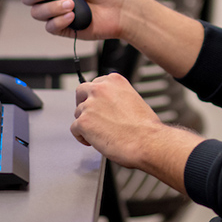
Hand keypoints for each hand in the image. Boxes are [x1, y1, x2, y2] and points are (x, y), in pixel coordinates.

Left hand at [72, 73, 202, 191]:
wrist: (146, 140)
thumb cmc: (144, 125)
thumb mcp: (133, 99)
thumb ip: (116, 97)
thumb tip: (108, 105)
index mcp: (114, 81)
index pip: (96, 83)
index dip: (95, 95)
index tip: (97, 103)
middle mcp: (100, 89)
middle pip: (81, 92)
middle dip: (83, 103)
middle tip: (90, 115)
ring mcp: (90, 105)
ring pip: (78, 113)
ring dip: (85, 122)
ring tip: (98, 133)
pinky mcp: (83, 122)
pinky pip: (75, 129)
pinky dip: (81, 137)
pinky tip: (92, 141)